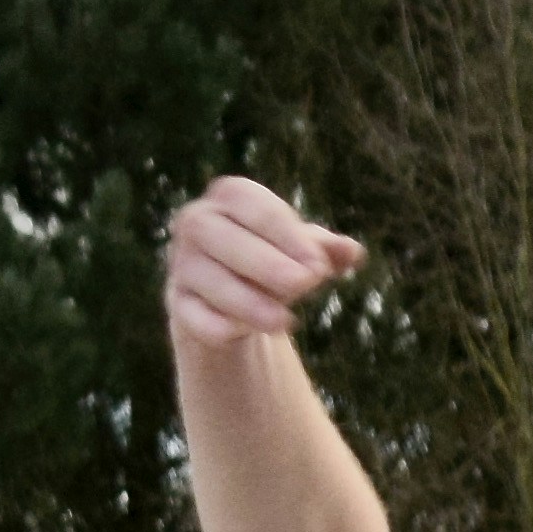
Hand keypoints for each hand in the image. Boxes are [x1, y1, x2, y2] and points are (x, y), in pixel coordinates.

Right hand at [165, 177, 364, 354]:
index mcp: (231, 197)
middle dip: (264, 262)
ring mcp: (183, 263)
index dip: (287, 235)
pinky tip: (234, 334)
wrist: (235, 294)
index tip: (321, 266)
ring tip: (283, 321)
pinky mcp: (179, 302)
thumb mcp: (303, 250)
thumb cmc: (274, 257)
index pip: (253, 206)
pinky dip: (211, 324)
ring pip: (204, 276)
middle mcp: (198, 222)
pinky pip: (189, 312)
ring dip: (244, 299)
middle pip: (219, 235)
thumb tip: (353, 252)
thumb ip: (326, 249)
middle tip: (306, 285)